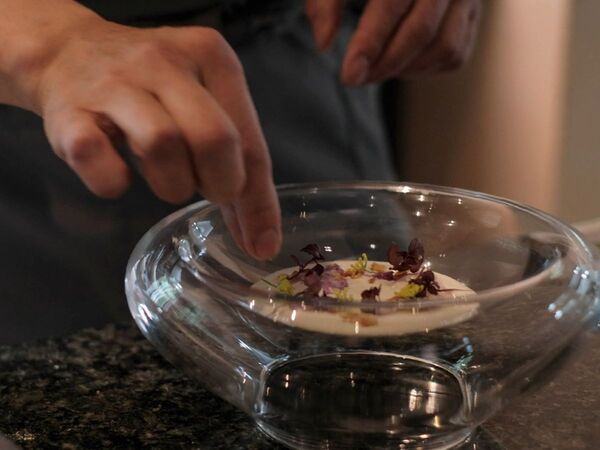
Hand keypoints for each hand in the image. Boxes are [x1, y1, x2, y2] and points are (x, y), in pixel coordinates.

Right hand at [16, 13, 280, 259]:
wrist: (68, 51)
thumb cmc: (151, 88)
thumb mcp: (202, 105)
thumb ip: (235, 160)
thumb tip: (260, 237)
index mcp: (210, 56)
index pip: (249, 140)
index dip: (259, 201)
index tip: (263, 244)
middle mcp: (165, 62)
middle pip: (214, 138)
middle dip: (221, 184)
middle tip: (210, 191)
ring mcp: (114, 83)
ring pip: (162, 144)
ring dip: (171, 183)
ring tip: (167, 179)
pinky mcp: (69, 111)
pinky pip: (96, 158)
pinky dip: (113, 182)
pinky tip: (119, 175)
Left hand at [305, 0, 481, 84]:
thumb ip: (326, 2)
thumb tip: (324, 43)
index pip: (390, 5)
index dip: (369, 44)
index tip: (348, 76)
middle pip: (421, 31)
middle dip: (384, 64)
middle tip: (355, 78)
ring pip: (445, 47)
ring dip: (406, 69)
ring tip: (376, 69)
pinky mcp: (474, 14)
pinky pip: (456, 55)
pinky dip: (426, 69)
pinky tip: (400, 64)